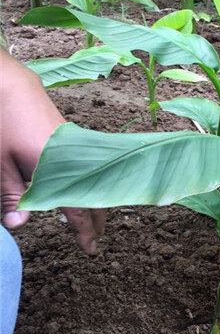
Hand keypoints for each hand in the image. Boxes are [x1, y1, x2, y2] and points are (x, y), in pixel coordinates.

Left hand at [1, 49, 105, 253]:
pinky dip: (90, 186)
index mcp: (57, 169)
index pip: (78, 208)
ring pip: (96, 182)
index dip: (86, 232)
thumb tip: (19, 226)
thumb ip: (10, 196)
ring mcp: (78, 149)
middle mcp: (75, 160)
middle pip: (95, 197)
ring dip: (95, 203)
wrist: (10, 84)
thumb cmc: (2, 123)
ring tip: (90, 221)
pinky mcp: (73, 140)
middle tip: (94, 240)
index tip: (91, 250)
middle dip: (97, 221)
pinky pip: (91, 170)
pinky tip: (81, 193)